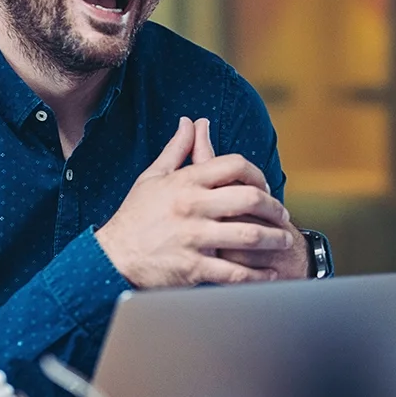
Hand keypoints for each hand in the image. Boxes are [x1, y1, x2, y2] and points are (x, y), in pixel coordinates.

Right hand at [96, 117, 295, 287]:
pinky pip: (235, 273)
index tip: (265, 187)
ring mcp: (194, 239)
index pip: (234, 165)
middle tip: (283, 215)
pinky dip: (259, 274)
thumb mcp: (153, 177)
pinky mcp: (193, 269)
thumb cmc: (136, 216)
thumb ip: (177, 150)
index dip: (257, 174)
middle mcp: (192, 208)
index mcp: (186, 182)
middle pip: (250, 198)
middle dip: (274, 207)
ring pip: (249, 236)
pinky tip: (269, 272)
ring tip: (283, 240)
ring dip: (274, 238)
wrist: (112, 257)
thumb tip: (192, 122)